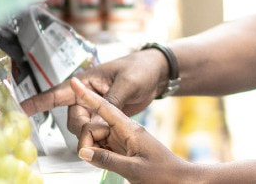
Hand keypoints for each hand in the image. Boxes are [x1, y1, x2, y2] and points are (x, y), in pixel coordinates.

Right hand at [19, 49, 166, 135]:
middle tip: (99, 134)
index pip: (56, 93)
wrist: (157, 73)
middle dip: (83, 130)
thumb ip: (110, 103)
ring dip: (94, 135)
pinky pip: (95, 131)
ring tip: (112, 133)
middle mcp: (86, 95)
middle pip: (73, 120)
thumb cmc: (140, 69)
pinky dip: (100, 137)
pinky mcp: (104, 116)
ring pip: (83, 128)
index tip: (19, 110)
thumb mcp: (126, 84)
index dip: (36, 103)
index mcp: (86, 81)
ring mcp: (94, 107)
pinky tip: (110, 140)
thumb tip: (97, 123)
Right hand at [69, 77, 191, 182]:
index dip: (86, 95)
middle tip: (94, 159)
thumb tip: (85, 153)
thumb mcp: (136, 167)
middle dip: (88, 142)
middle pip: (92, 128)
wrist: (181, 179)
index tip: (74, 81)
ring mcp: (123, 137)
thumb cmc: (166, 170)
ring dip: (95, 151)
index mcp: (129, 127)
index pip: (103, 107)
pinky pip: (104, 147)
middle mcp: (123, 129)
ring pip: (96, 139)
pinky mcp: (124, 146)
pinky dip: (101, 155)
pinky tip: (111, 164)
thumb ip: (108, 159)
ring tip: (112, 164)